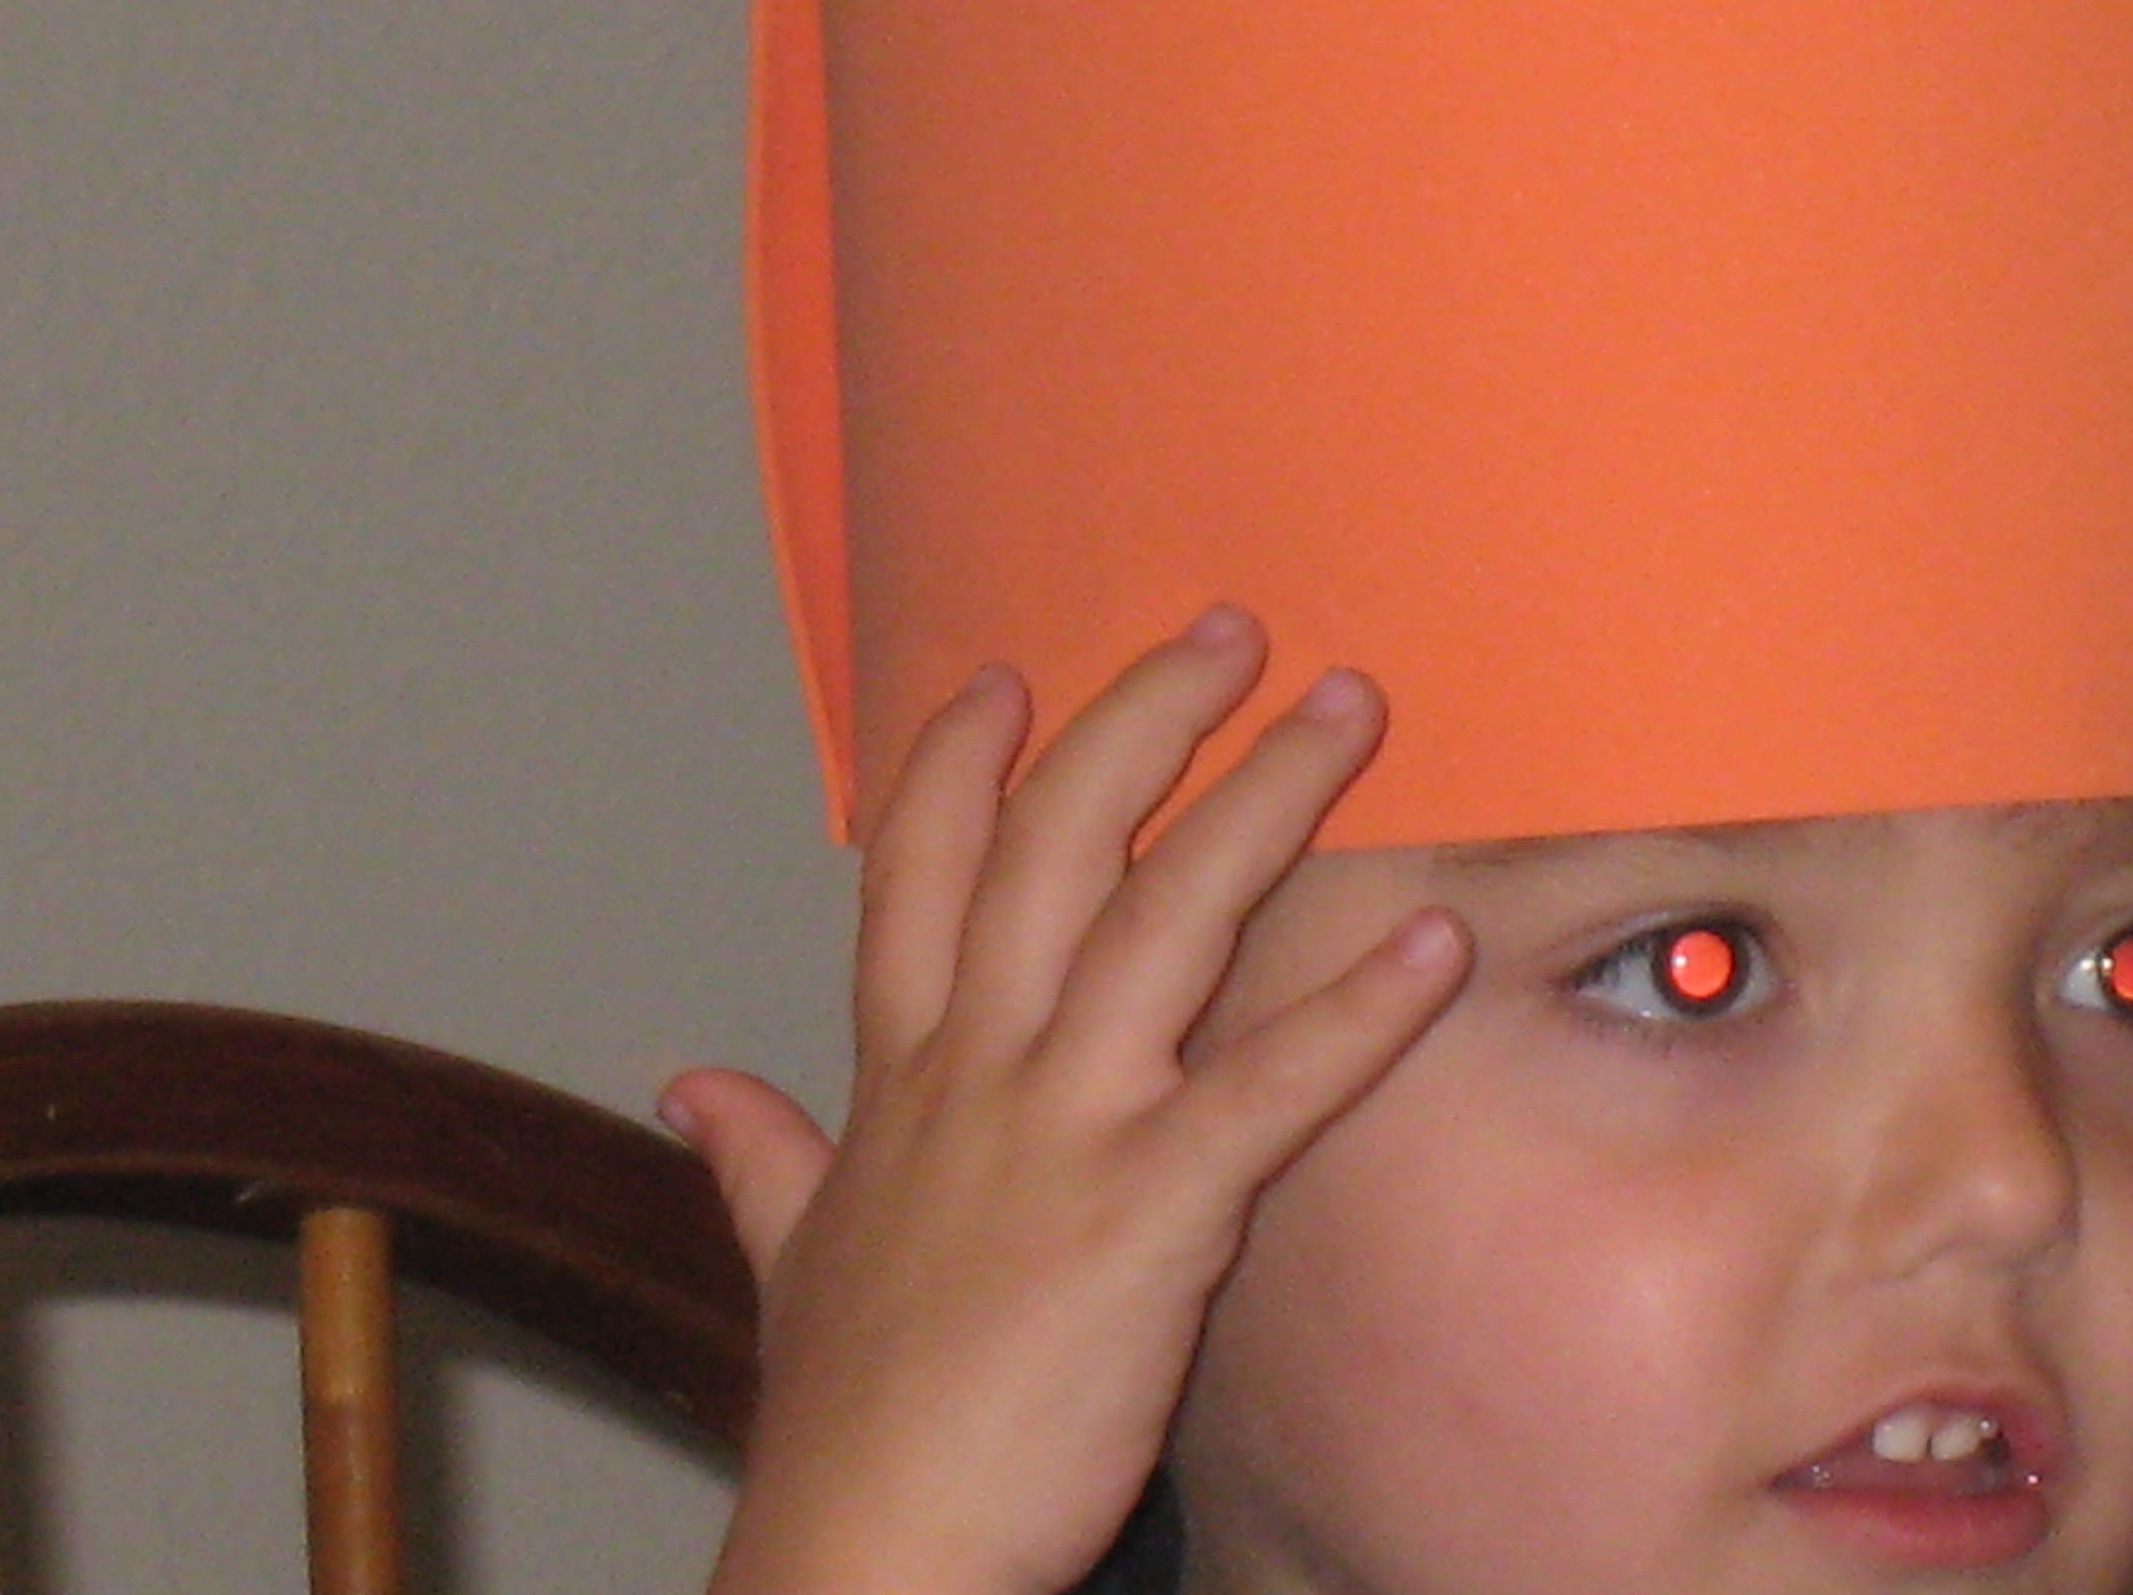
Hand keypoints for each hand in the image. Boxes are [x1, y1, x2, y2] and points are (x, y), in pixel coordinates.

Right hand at [666, 609, 1471, 1594]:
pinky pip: (1269, 1086)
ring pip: (1162, 917)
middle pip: (1051, 844)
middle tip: (1228, 630)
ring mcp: (1060, 1133)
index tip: (1003, 673)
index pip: (916, 874)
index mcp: (900, 1080)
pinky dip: (1358, 1006)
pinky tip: (1435, 941)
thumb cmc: (847, 1420)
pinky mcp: (1149, 1216)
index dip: (957, 762)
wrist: (867, 1553)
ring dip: (1263, 799)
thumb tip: (696, 1086)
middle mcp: (975, 1074)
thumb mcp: (788, 1260)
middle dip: (1140, 720)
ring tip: (1350, 710)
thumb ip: (758, 1157)